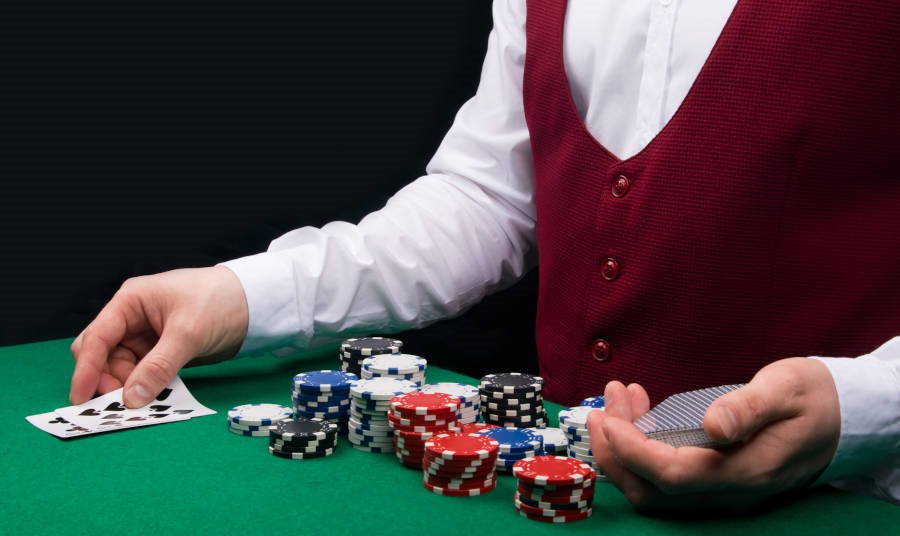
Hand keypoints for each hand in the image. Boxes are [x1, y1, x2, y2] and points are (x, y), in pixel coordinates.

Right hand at [69, 267, 248, 407]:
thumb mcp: (188, 333)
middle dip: (107, 380)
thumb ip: (159, 365)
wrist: (255, 303)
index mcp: (132, 302)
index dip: (86, 369)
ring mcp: (147, 336)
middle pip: (104, 355)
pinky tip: (154, 399)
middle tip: (120, 406)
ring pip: (123, 368)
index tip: (81, 398)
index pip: (97, 337)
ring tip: (141, 405)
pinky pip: (144, 374)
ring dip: (128, 387)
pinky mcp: (163, 352)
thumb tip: (131, 398)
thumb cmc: (219, 301)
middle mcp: (133, 318)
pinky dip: (145, 387)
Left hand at [587, 357, 840, 513]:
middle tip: (601, 407)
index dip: (632, 451)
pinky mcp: (718, 482)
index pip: (673, 476)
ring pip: (657, 489)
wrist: (844, 417)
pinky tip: (642, 411)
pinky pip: (669, 478)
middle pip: (653, 492)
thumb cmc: (814, 398)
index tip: (607, 418)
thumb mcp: (785, 389)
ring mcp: (725, 492)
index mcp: (747, 472)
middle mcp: (732, 492)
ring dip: (626, 449)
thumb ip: (747, 407)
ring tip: (619, 399)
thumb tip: (713, 424)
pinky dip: (643, 450)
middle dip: (616, 452)